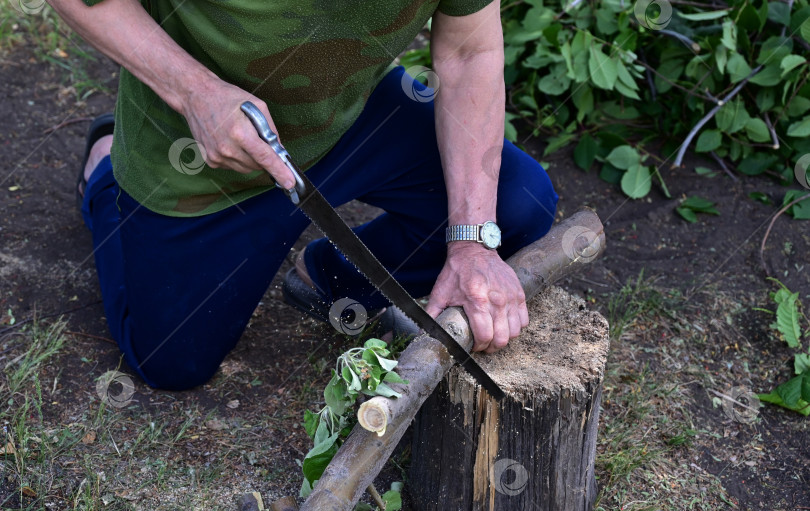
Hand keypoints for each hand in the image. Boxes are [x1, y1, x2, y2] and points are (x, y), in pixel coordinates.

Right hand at [180, 78, 295, 188]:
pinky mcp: (211, 160)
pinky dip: (237, 158)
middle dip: (264, 157)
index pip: (265, 158)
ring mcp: (217, 156)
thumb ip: (271, 129)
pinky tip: (230, 141)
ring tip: (241, 137)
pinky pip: (233, 166)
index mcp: (240, 133)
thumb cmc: (227, 97)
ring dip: (250, 158)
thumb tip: (279, 149)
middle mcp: (227, 148)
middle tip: (258, 139)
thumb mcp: (257, 106)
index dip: (279, 171)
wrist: (196, 96)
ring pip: (246, 168)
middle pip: (257, 165)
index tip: (289, 182)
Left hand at [425, 243, 528, 352]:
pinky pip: (523, 320)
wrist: (474, 249)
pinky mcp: (519, 293)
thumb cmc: (457, 271)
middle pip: (502, 338)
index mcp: (477, 301)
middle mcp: (497, 300)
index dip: (479, 347)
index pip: (485, 336)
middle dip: (492, 346)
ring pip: (515, 332)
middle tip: (484, 344)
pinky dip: (516, 326)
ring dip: (504, 337)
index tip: (473, 346)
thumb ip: (432, 314)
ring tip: (494, 334)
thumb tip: (422, 332)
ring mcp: (511, 297)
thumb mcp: (440, 292)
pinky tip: (505, 324)